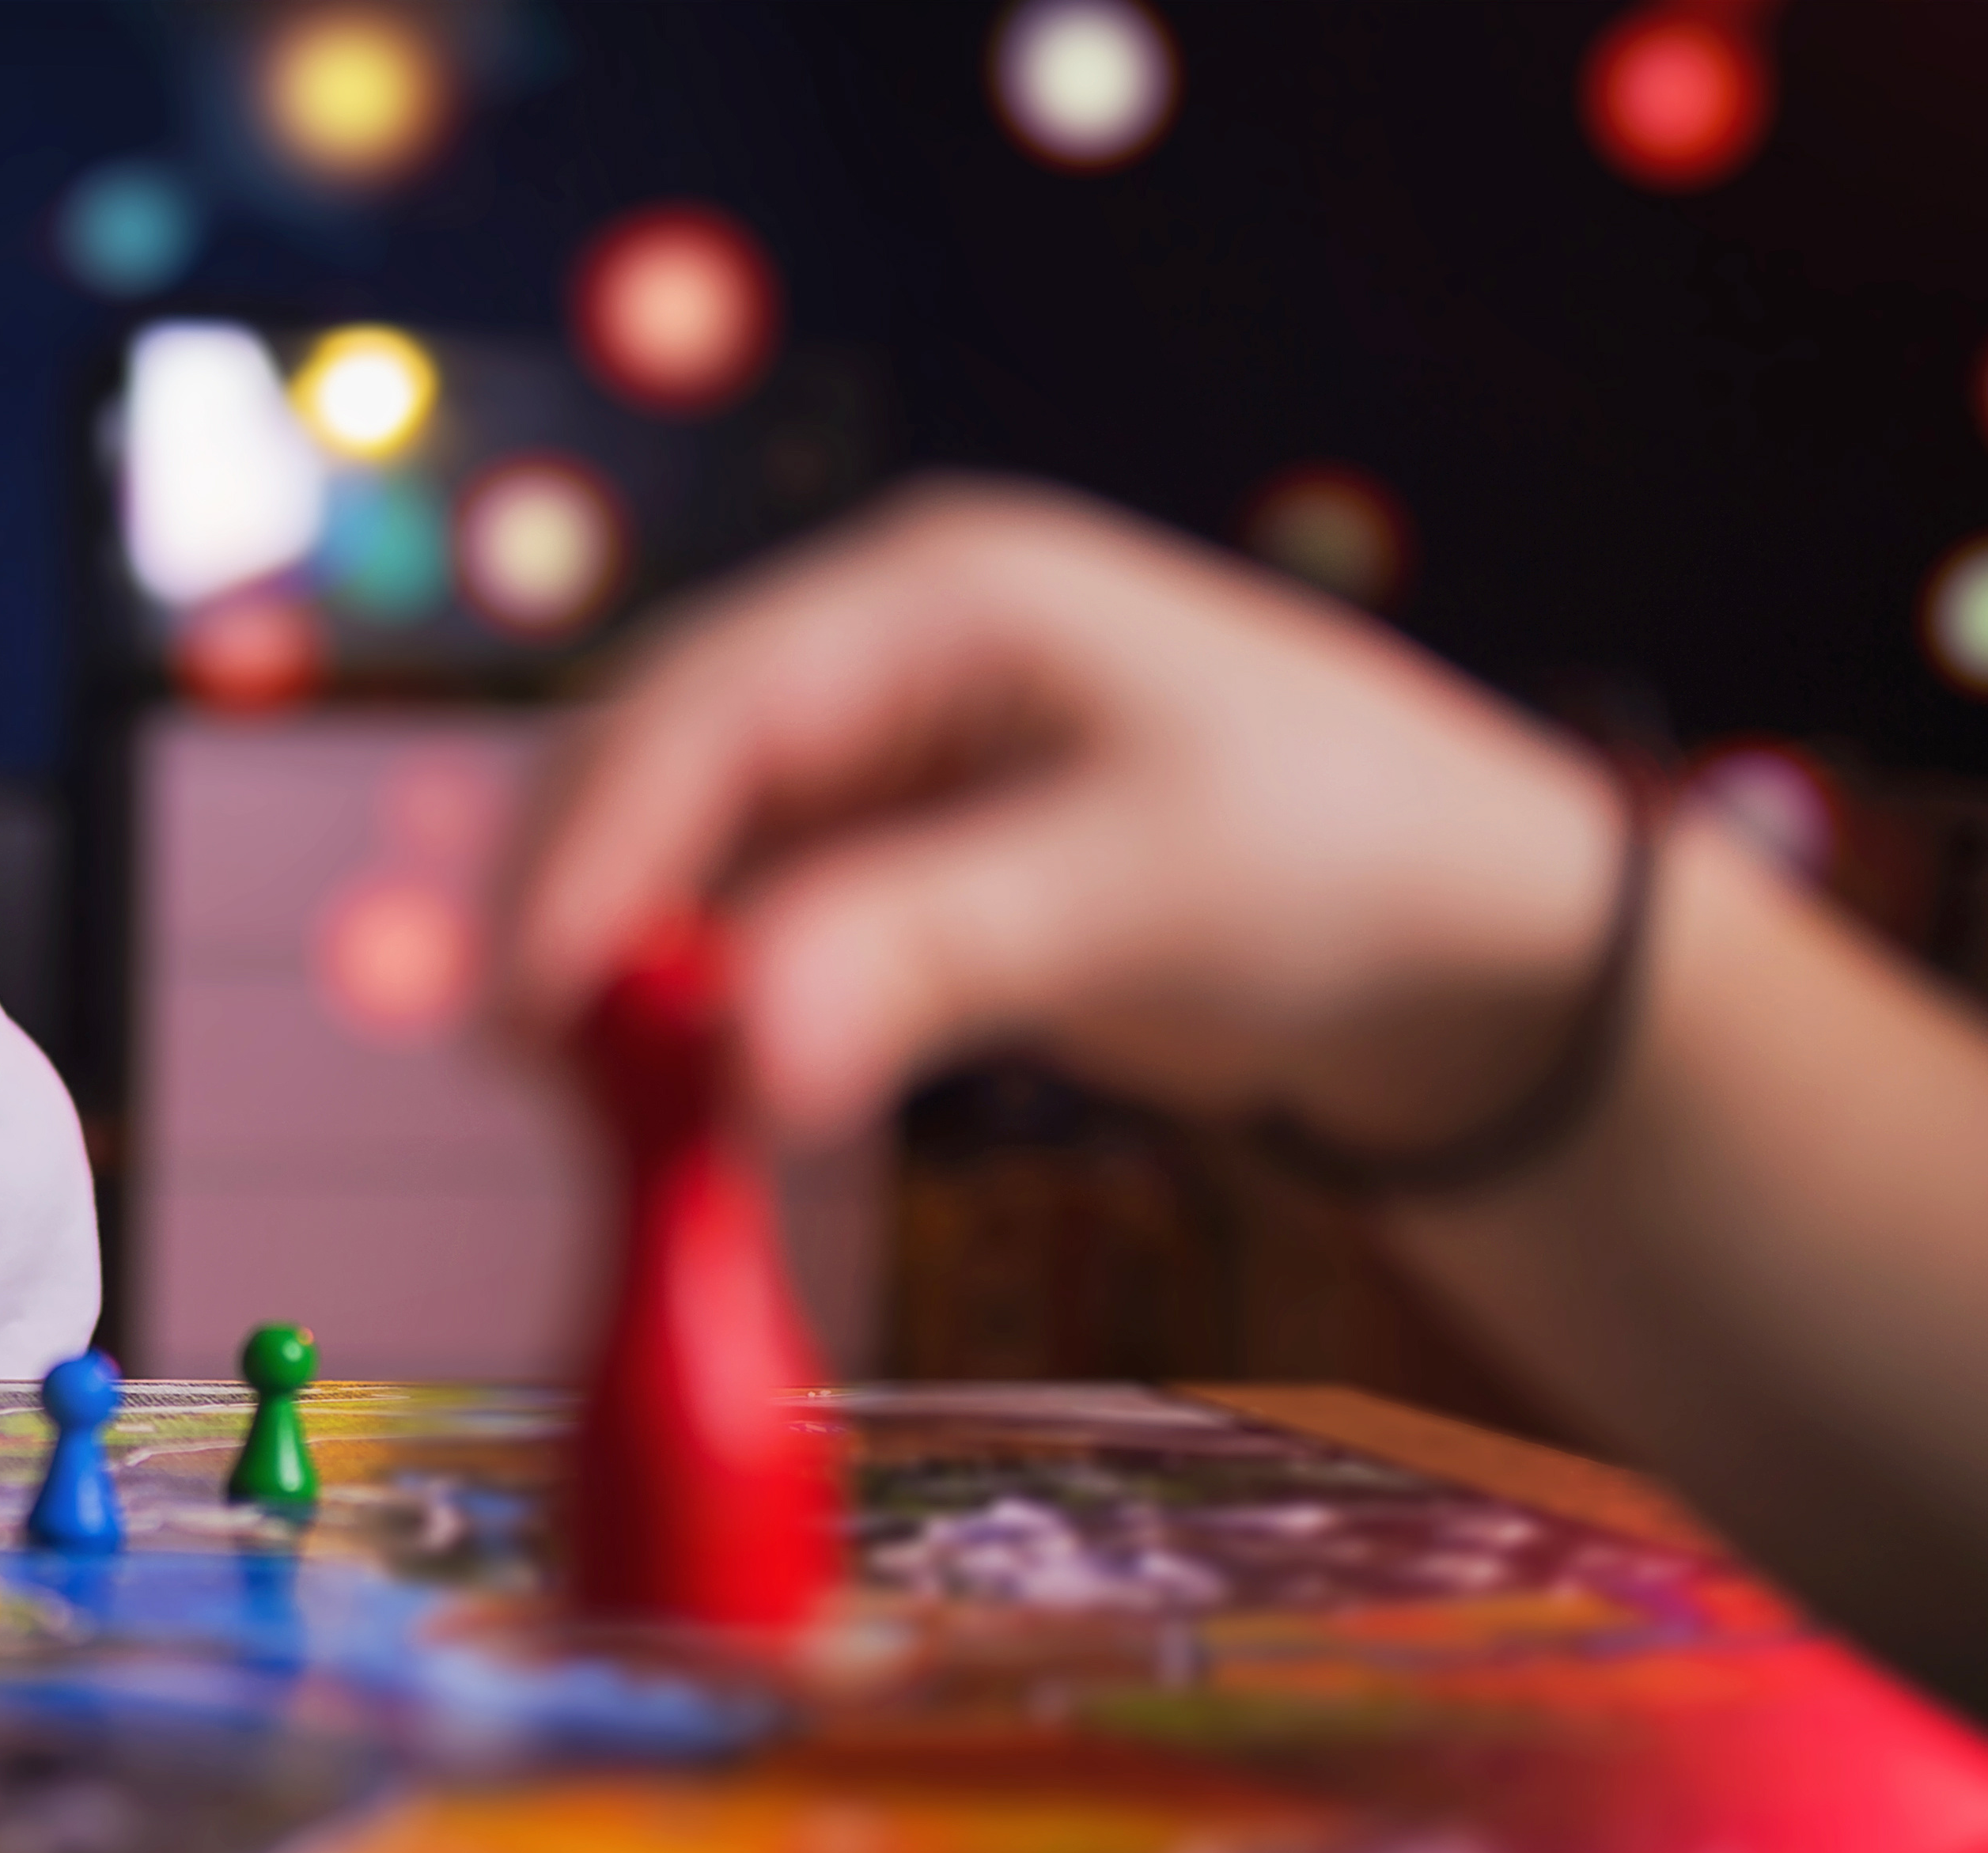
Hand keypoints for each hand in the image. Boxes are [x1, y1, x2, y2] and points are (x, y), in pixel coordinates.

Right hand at [495, 477, 1622, 1154]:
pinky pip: (730, 934)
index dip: (598, 856)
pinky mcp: (874, 863)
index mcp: (938, 598)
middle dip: (582, 919)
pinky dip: (694, 1021)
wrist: (1457, 942)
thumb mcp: (1144, 893)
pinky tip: (693, 1112)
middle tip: (534, 1079)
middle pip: (648, 773)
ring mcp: (866, 761)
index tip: (530, 1006)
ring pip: (671, 861)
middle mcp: (873, 657)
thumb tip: (746, 1061)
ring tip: (611, 1118)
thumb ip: (934, 955)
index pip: (706, 711)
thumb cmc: (1344, 864)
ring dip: (625, 982)